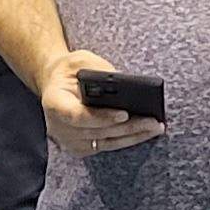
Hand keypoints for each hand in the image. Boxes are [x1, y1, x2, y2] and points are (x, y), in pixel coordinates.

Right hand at [41, 50, 160, 156]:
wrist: (56, 84)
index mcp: (53, 102)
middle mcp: (58, 127)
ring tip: (155, 127)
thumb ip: (99, 72)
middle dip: (128, 127)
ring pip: (106, 142)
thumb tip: (126, 87)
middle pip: (98, 132)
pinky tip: (145, 132)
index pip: (78, 115)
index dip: (101, 118)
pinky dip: (127, 139)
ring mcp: (68, 141)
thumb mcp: (82, 61)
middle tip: (152, 121)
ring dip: (133, 136)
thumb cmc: (70, 70)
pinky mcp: (80, 148)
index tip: (124, 114)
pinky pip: (108, 145)